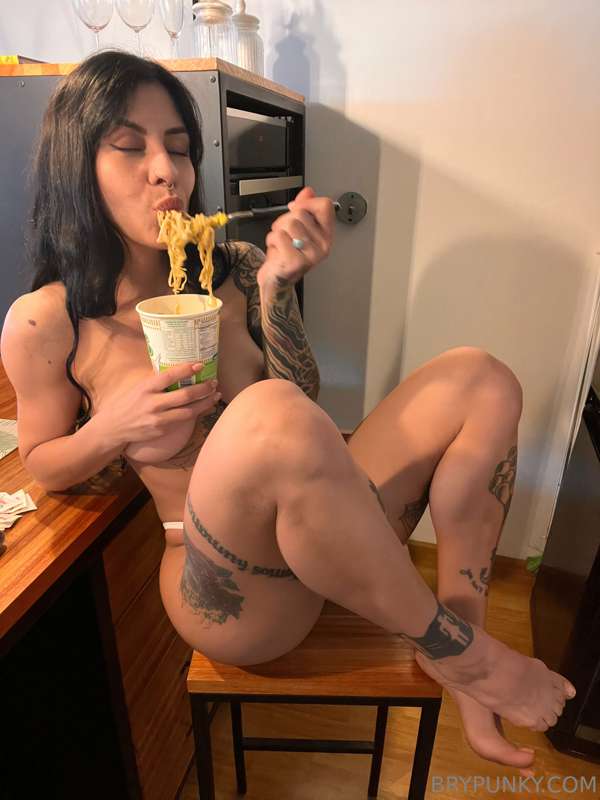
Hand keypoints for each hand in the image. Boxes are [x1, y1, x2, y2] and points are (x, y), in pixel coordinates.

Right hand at [96, 361, 220, 451]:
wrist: (114, 428)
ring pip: (189, 411)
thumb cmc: (128, 403)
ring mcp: (158, 419)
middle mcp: (153, 403)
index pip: (170, 376)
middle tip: (214, 382)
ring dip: (205, 403)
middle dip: (203, 388)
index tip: (200, 364)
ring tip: (216, 396)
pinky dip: (196, 414)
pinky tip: (205, 408)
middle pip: (185, 395)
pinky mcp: (162, 430)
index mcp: (146, 388)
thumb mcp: (138, 388)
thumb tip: (178, 371)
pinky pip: (183, 421)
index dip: (186, 370)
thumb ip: (156, 382)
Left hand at [258, 186, 334, 288]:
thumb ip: (303, 208)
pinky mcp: (296, 262)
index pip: (325, 205)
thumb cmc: (286, 255)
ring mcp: (311, 255)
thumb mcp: (296, 228)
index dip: (307, 203)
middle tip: (286, 235)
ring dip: (277, 231)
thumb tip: (308, 191)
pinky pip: (279, 236)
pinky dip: (271, 241)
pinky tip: (276, 251)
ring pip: (289, 223)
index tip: (297, 210)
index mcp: (327, 235)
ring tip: (281, 243)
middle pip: (301, 213)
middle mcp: (323, 246)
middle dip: (286, 220)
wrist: (276, 280)